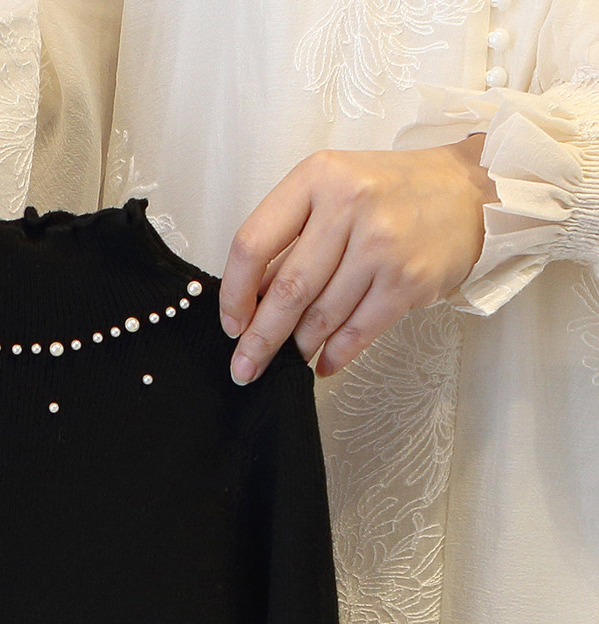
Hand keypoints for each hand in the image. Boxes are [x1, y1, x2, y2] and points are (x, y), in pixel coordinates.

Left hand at [217, 136, 498, 382]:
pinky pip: (357, 331)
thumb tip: (250, 303)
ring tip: (287, 361)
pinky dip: (334, 355)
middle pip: (287, 290)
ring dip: (298, 349)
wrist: (471, 191)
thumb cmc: (390, 194)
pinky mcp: (409, 279)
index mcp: (318, 178)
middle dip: (260, 339)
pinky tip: (322, 364)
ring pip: (320, 316)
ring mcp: (382, 244)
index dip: (234, 294)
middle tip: (244, 367)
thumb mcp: (333, 191)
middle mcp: (350, 205)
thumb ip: (290, 237)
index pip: (253, 243)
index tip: (231, 324)